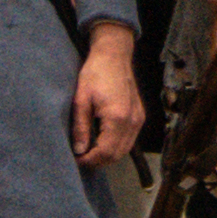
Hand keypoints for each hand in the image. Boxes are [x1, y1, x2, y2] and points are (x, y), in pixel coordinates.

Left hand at [68, 20, 147, 164]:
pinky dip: (117, 146)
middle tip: (82, 158)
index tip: (77, 160)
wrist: (114, 56)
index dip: (90, 160)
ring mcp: (138, 120)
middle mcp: (132, 122)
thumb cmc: (95, 74)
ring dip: (108, 155)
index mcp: (117, 118)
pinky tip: (102, 142)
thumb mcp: (81, 100)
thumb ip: (81, 127)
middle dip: (99, 161)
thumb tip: (79, 150)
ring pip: (125, 150)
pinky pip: (129, 140)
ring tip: (90, 152)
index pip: (105, 152)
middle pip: (117, 155)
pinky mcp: (139, 117)